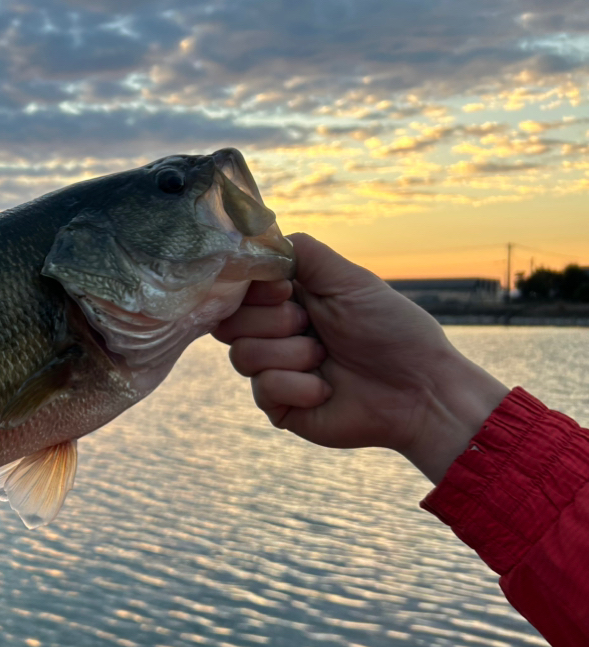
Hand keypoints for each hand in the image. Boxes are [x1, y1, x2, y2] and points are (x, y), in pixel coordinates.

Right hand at [213, 233, 509, 483]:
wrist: (418, 391)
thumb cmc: (391, 331)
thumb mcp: (348, 279)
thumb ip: (302, 253)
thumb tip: (259, 239)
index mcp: (287, 302)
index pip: (236, 290)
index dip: (252, 290)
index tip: (287, 291)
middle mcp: (275, 335)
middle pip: (228, 323)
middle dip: (274, 321)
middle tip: (311, 325)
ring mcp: (275, 371)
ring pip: (242, 356)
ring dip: (292, 354)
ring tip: (325, 359)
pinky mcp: (279, 407)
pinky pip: (263, 389)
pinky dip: (299, 386)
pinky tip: (326, 389)